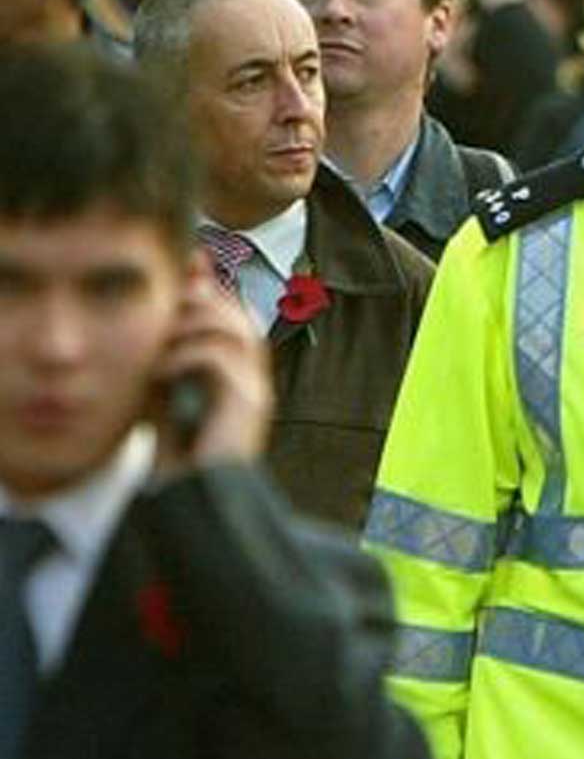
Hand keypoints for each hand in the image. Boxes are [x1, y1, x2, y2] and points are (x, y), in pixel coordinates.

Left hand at [151, 253, 271, 476]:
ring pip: (232, 325)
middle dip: (196, 295)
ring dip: (189, 322)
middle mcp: (253, 374)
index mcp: (237, 369)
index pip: (229, 309)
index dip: (207, 282)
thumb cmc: (177, 450)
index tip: (182, 264)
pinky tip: (159, 367)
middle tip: (162, 295)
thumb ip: (164, 354)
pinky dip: (184, 353)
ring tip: (158, 334)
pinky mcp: (248, 400)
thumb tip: (153, 316)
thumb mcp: (163, 391)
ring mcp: (256, 386)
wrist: (192, 494)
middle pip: (234, 310)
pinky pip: (218, 355)